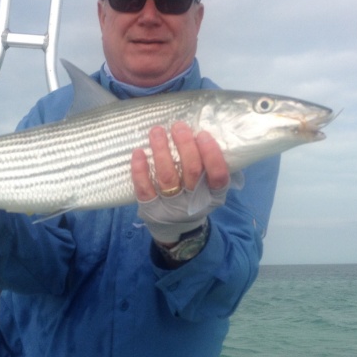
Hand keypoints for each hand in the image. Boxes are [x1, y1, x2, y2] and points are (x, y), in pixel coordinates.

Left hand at [131, 122, 229, 244]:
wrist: (177, 230)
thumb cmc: (194, 198)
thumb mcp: (209, 188)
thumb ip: (209, 166)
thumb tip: (202, 132)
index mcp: (213, 196)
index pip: (218, 176)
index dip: (211, 154)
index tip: (202, 134)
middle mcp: (194, 202)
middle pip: (191, 171)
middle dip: (185, 145)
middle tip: (178, 126)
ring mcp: (171, 207)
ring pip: (167, 177)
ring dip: (161, 151)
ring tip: (157, 131)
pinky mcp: (151, 209)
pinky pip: (144, 188)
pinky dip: (140, 170)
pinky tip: (139, 152)